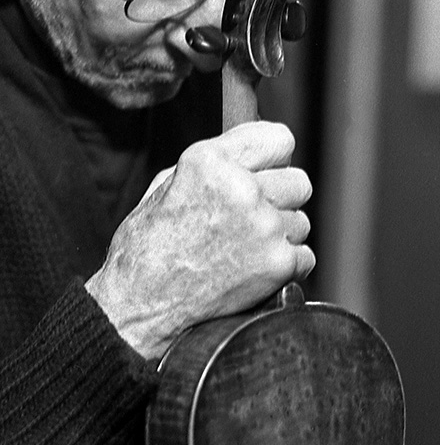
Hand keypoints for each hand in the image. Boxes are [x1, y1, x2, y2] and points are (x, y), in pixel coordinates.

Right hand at [86, 121, 314, 359]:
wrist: (141, 305)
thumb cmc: (147, 248)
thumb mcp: (167, 185)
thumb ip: (216, 164)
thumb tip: (253, 155)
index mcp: (209, 162)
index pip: (278, 139)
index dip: (272, 157)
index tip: (267, 167)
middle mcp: (242, 190)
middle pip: (298, 181)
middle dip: (278, 196)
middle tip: (251, 215)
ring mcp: (264, 228)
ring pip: (301, 220)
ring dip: (279, 233)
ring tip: (242, 247)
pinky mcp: (278, 264)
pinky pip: (304, 255)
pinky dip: (283, 264)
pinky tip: (251, 268)